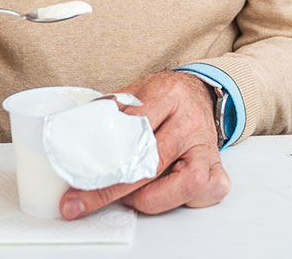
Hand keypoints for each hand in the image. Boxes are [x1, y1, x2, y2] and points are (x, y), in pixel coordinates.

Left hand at [60, 71, 230, 218]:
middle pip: (153, 162)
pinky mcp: (218, 166)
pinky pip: (208, 192)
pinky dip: (185, 201)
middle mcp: (190, 122)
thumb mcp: (135, 91)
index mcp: (167, 95)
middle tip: (83, 201)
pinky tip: (166, 196)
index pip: (132, 130)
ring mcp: (207, 146)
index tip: (75, 180)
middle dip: (112, 189)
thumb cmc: (165, 96)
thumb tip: (74, 136)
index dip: (101, 158)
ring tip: (130, 196)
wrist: (199, 92)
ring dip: (152, 198)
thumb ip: (110, 112)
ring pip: (188, 183)